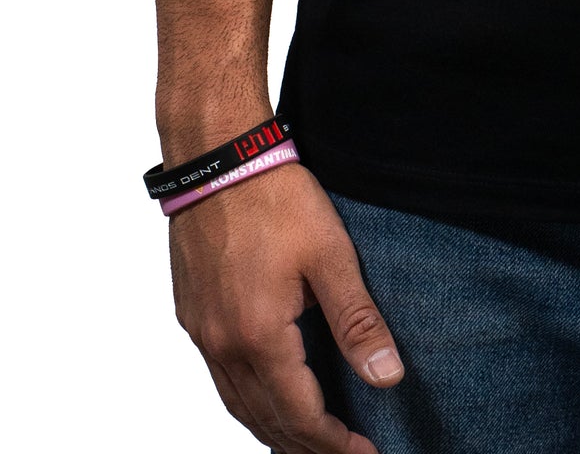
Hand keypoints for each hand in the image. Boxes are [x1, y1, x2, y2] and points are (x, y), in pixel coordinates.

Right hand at [169, 161, 403, 451]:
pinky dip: (248, 402)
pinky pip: (221, 380)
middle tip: (344, 453)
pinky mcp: (193, 316)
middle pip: (266, 421)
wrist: (216, 156)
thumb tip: (386, 377)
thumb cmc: (273, 196)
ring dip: (274, 430)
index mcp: (260, 337)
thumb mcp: (330, 254)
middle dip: (306, 447)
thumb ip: (357, 321)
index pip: (300, 416)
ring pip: (238, 406)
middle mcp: (224, 346)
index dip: (335, 443)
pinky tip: (267, 397)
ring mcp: (203, 333)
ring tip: (309, 442)